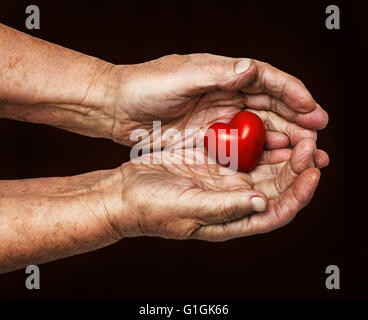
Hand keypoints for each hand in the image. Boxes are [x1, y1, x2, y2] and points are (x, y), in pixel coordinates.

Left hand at [104, 54, 327, 148]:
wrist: (117, 108)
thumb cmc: (143, 87)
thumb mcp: (178, 76)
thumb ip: (214, 73)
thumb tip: (251, 68)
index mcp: (222, 74)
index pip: (267, 81)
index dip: (293, 94)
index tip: (313, 110)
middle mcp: (226, 94)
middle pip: (271, 106)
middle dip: (297, 120)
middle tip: (317, 138)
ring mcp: (220, 118)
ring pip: (261, 128)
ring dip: (284, 139)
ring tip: (306, 154)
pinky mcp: (210, 138)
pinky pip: (242, 146)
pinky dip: (261, 153)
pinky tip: (275, 163)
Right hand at [107, 138, 327, 240]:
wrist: (126, 192)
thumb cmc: (152, 208)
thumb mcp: (187, 209)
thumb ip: (224, 208)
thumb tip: (262, 203)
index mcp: (233, 217)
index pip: (278, 211)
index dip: (300, 193)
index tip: (313, 171)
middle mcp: (234, 199)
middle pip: (277, 185)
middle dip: (298, 166)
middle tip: (311, 144)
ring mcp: (224, 178)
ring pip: (264, 165)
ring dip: (282, 150)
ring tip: (297, 132)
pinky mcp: (212, 160)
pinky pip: (242, 149)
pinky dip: (256, 139)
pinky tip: (265, 126)